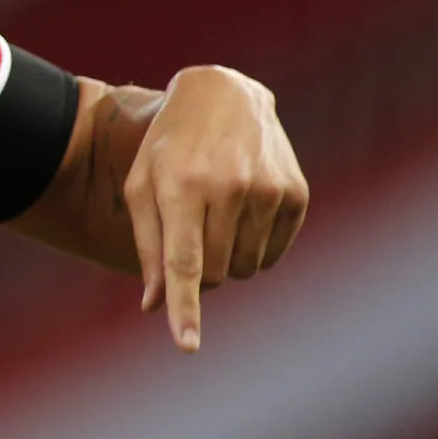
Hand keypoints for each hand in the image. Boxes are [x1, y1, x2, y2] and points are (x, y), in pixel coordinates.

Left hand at [123, 66, 306, 351]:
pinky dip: (254, 248)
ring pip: (245, 269)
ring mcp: (267, 189)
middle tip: (189, 232)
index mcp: (181, 186)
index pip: (184, 262)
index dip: (186, 308)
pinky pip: (273, 256)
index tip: (188, 345)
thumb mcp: (143, 186)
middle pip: (213, 273)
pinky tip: (243, 210)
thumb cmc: (169, 146)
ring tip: (215, 213)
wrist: (222, 93)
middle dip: (197, 271)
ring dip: (226, 259)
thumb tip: (154, 306)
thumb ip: (148, 247)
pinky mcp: (295, 193)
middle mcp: (228, 188)